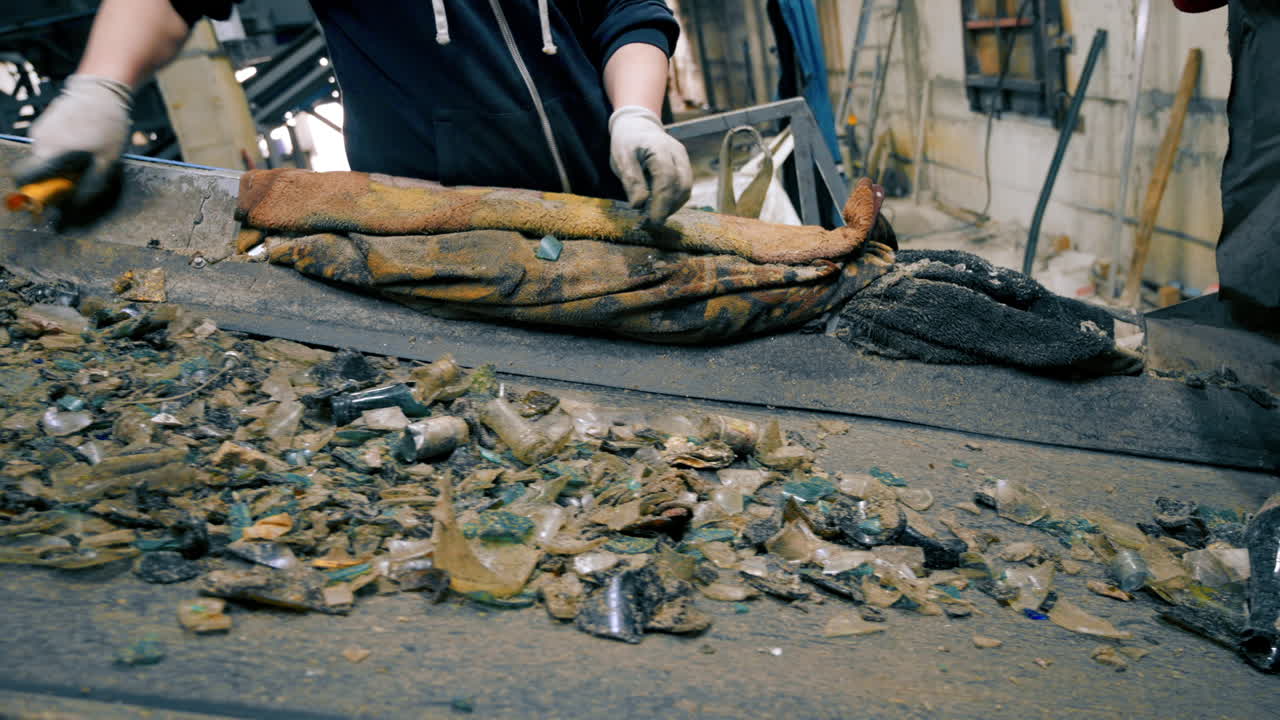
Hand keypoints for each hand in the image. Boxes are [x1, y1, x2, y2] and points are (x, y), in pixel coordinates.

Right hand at [14, 75, 132, 217]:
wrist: (103, 90)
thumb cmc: (107, 127)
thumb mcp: (106, 163)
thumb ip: (88, 187)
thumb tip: (73, 208)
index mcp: (50, 153)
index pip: (23, 178)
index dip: (34, 192)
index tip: (52, 195)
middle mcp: (39, 142)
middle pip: (37, 170)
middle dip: (54, 178)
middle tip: (79, 175)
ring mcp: (40, 130)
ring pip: (44, 157)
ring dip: (61, 163)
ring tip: (86, 153)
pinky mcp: (45, 122)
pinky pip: (50, 144)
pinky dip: (62, 149)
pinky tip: (82, 140)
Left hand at [608, 105, 691, 225]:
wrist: (637, 126)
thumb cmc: (627, 142)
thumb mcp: (621, 159)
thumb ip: (631, 181)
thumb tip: (639, 205)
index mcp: (660, 148)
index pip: (667, 179)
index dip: (662, 203)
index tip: (653, 222)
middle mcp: (677, 153)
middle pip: (682, 186)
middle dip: (668, 208)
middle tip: (652, 223)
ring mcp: (684, 160)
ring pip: (686, 189)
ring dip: (672, 206)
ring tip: (654, 215)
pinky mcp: (684, 167)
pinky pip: (684, 188)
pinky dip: (674, 201)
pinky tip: (660, 207)